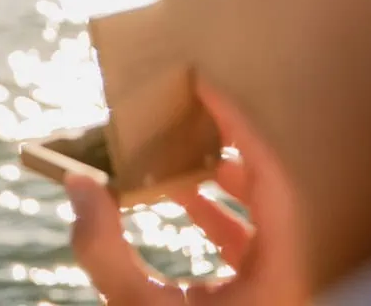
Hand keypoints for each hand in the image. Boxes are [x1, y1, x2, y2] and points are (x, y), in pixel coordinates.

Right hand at [66, 82, 307, 305]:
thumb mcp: (136, 305)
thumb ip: (103, 247)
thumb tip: (80, 184)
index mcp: (281, 271)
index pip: (273, 179)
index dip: (242, 127)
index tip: (209, 87)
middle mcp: (291, 274)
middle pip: (274, 190)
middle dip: (233, 144)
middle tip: (200, 107)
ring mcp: (280, 286)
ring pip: (265, 216)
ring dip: (225, 180)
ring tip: (189, 150)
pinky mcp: (263, 296)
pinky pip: (252, 243)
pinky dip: (218, 215)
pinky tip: (183, 199)